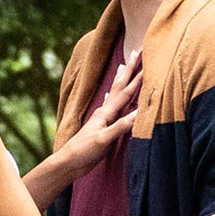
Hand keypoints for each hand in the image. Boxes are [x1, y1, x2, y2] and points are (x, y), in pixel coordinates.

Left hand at [44, 50, 142, 178]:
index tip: (145, 61)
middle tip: (135, 52)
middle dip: (129, 69)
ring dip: (120, 80)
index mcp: (106, 112)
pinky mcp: (101, 126)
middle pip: (119, 86)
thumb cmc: (84, 151)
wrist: (69, 163)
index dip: (137, 77)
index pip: (125, 91)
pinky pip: (110, 107)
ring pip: (115, 94)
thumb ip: (121, 126)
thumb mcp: (104, 139)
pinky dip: (112, 97)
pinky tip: (110, 94)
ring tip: (122, 66)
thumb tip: (139, 112)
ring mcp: (102, 118)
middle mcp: (104, 111)